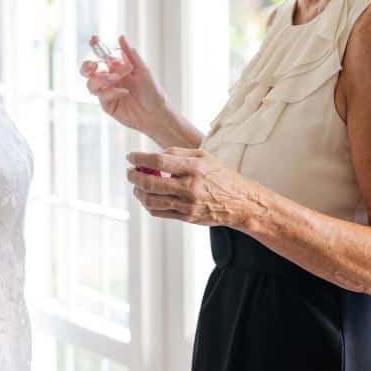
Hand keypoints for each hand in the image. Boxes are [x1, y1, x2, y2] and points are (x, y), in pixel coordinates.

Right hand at [80, 35, 167, 135]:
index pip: (101, 55)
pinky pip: (101, 95)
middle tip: (94, 65)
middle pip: (87, 70)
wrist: (155, 112)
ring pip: (91, 83)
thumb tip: (120, 37)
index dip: (95, 46)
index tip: (94, 38)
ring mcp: (106, 92)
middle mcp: (108, 78)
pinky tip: (124, 92)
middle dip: (87, 66)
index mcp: (116, 68)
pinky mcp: (106, 105)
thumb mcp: (142, 69)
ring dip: (102, 78)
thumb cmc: (151, 90)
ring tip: (116, 79)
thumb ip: (129, 54)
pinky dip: (112, 92)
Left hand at [126, 147, 252, 227]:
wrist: (240, 202)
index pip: (158, 161)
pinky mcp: (186, 217)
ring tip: (136, 185)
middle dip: (134, 176)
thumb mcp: (204, 156)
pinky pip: (159, 212)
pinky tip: (147, 197)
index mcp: (194, 167)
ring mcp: (187, 205)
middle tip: (129, 172)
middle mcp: (190, 187)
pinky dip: (148, 204)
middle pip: (151, 183)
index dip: (139, 158)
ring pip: (151, 200)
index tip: (130, 157)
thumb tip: (154, 155)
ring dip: (138, 192)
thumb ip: (178, 152)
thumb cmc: (221, 175)